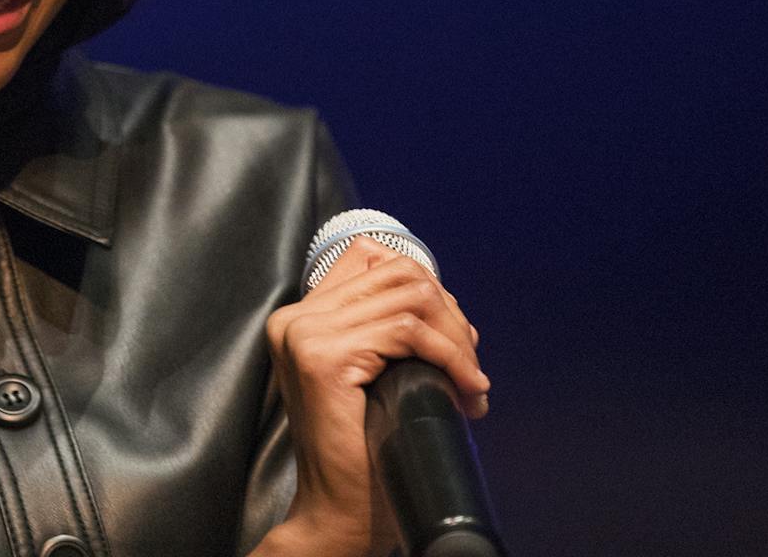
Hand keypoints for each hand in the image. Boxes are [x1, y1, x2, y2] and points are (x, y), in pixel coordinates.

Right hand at [253, 237, 489, 556]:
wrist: (339, 511)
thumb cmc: (362, 452)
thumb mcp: (368, 377)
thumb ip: (382, 333)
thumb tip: (448, 308)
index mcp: (299, 318)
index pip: (370, 255)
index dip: (423, 284)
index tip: (451, 336)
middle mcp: (295, 318)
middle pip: (397, 272)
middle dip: (450, 314)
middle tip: (471, 365)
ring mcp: (306, 334)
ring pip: (409, 298)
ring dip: (457, 339)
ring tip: (472, 381)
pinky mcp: (325, 358)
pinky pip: (407, 332)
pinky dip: (450, 357)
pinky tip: (466, 388)